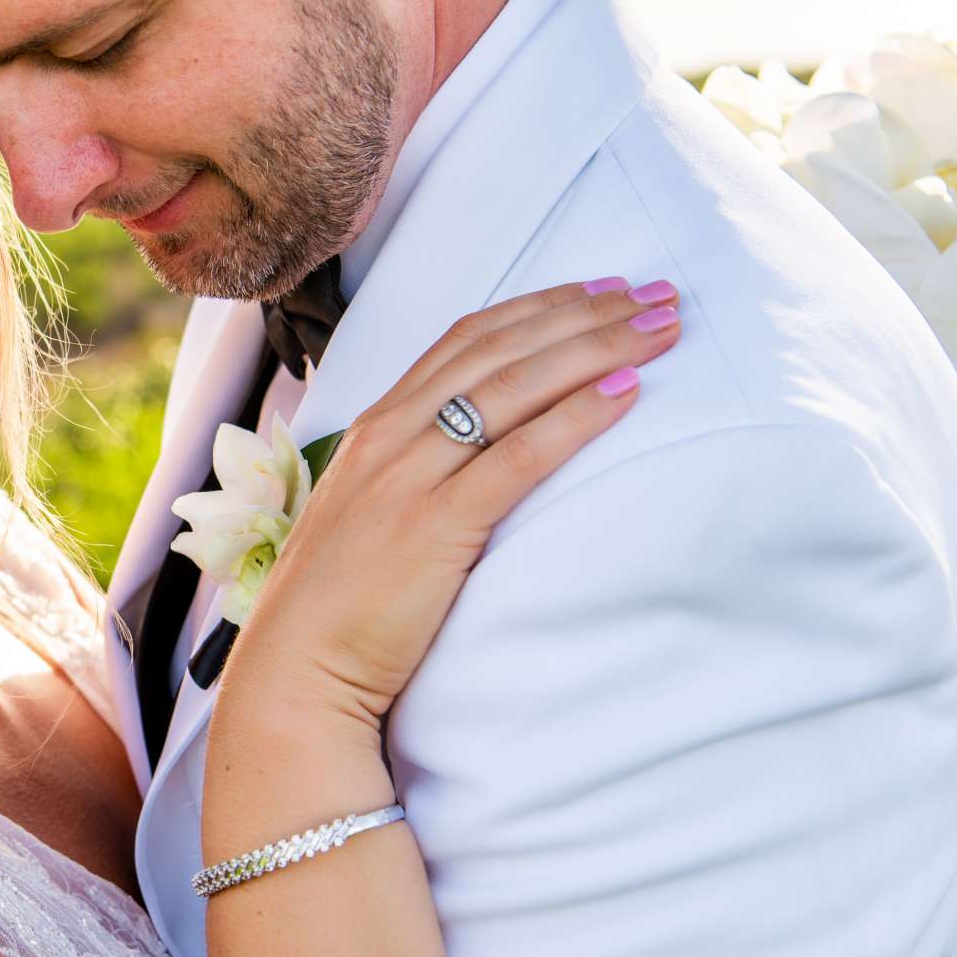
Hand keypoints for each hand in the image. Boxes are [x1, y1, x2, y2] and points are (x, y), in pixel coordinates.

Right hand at [222, 278, 681, 732]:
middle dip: (586, 313)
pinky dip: (576, 417)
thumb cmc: (339, 602)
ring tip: (660, 329)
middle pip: (501, 348)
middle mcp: (391, 433)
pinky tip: (625, 395)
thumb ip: (416, 471)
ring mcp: (409, 475)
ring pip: (514, 386)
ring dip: (596, 349)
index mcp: (377, 424)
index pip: (468, 338)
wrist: (296, 666)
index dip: (541, 307)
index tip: (603, 290)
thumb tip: (476, 455)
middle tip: (657, 294)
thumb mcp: (373, 512)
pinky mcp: (436, 525)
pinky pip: (518, 455)